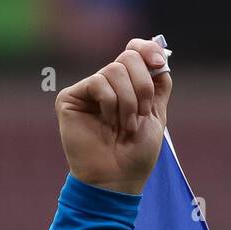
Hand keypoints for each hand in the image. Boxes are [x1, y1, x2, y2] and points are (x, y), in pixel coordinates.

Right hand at [55, 37, 172, 195]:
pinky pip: (98, 83)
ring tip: (125, 127)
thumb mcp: (156, 117)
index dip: (147, 51)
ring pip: (114, 71)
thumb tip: (160, 54)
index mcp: (127, 85)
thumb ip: (158, 86)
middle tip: (142, 114)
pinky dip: (110, 104)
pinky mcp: (70, 98)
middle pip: (128, 58)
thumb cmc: (136, 154)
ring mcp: (88, 90)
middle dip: (142, 88)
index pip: (134, 50)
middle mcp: (107, 84)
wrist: (117, 179)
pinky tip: (107, 123)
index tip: (160, 63)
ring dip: (128, 103)